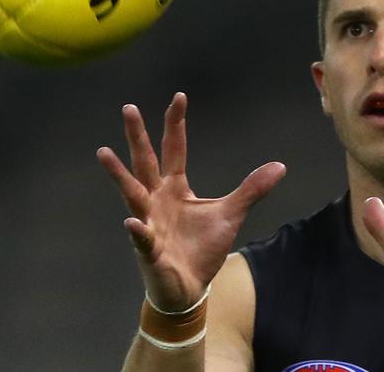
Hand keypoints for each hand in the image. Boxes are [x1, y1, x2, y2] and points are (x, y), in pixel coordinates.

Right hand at [97, 92, 285, 310]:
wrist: (192, 286)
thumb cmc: (203, 248)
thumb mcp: (231, 213)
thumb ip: (251, 189)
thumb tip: (280, 166)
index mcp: (176, 188)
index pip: (174, 150)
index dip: (176, 124)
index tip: (178, 97)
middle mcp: (157, 199)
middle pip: (146, 162)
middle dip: (138, 136)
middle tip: (129, 108)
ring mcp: (150, 222)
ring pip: (132, 194)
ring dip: (119, 175)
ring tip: (104, 152)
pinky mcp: (150, 250)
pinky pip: (142, 238)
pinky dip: (138, 230)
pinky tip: (133, 221)